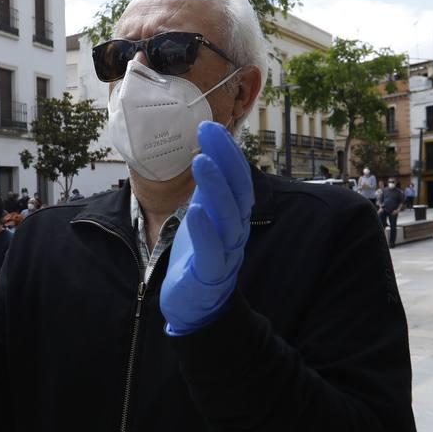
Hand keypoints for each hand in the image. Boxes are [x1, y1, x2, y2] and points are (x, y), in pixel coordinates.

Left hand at [161, 122, 254, 335]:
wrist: (193, 305)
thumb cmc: (199, 254)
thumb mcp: (204, 213)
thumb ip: (208, 188)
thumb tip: (209, 147)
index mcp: (233, 214)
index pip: (237, 178)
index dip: (227, 152)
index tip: (211, 126)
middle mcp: (235, 230)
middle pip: (238, 191)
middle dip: (225, 160)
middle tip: (208, 132)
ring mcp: (226, 253)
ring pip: (229, 217)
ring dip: (216, 187)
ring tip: (201, 161)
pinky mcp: (211, 275)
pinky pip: (213, 250)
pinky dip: (206, 230)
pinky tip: (196, 209)